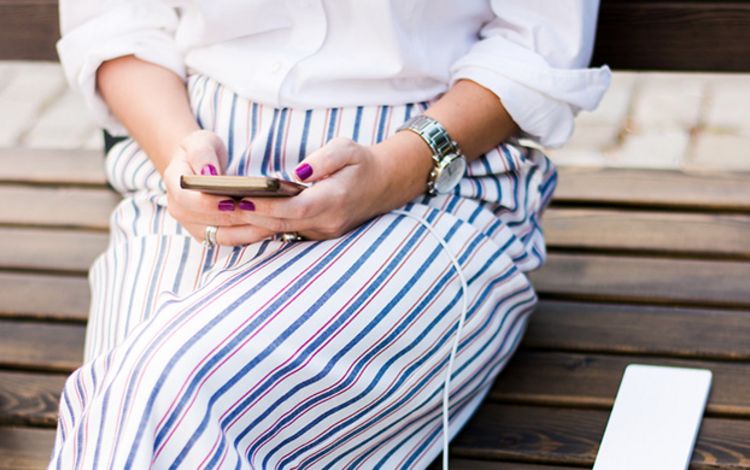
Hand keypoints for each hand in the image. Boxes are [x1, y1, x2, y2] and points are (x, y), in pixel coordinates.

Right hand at [162, 129, 274, 243]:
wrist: (200, 167)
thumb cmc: (203, 152)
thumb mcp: (201, 142)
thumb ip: (203, 154)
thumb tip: (209, 173)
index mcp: (174, 186)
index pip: (188, 200)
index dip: (209, 204)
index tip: (231, 200)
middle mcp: (180, 210)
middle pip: (208, 222)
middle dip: (236, 218)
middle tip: (262, 213)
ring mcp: (194, 226)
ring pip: (222, 236)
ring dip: (247, 231)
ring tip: (271, 222)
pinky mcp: (210, 235)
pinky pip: (231, 239)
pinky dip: (250, 236)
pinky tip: (269, 228)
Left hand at [222, 134, 432, 243]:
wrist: (384, 186)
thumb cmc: (362, 163)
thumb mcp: (349, 149)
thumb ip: (325, 159)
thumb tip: (298, 172)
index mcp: (335, 201)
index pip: (294, 208)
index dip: (265, 205)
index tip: (238, 198)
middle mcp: (326, 223)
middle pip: (279, 223)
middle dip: (246, 215)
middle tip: (214, 204)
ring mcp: (321, 232)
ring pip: (277, 232)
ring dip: (246, 224)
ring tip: (215, 211)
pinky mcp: (314, 234)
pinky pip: (281, 232)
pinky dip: (257, 226)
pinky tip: (232, 218)